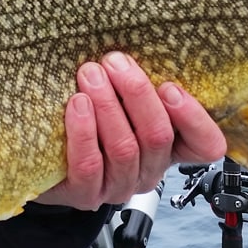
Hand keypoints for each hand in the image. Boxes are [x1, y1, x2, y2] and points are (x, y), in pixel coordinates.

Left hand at [35, 51, 226, 210]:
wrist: (42, 156)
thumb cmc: (85, 117)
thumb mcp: (118, 98)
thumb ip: (133, 86)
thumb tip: (133, 53)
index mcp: (167, 148)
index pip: (205, 145)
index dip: (194, 118)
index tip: (169, 87)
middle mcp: (148, 171)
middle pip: (157, 137)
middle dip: (137, 94)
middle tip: (115, 63)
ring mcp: (118, 186)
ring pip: (125, 148)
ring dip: (108, 105)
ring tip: (90, 75)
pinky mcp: (86, 194)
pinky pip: (90, 165)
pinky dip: (84, 132)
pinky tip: (77, 104)